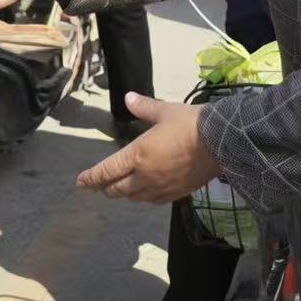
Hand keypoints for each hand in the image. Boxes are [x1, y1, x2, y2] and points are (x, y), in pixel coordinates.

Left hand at [76, 93, 219, 201]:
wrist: (221, 143)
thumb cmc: (190, 124)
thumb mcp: (165, 111)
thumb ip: (143, 107)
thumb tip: (128, 98)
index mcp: (137, 155)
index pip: (106, 171)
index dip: (91, 178)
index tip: (80, 182)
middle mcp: (144, 176)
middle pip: (116, 188)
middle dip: (104, 187)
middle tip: (96, 185)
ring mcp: (160, 188)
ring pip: (132, 197)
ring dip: (121, 193)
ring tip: (117, 189)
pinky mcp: (175, 194)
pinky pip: (151, 201)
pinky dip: (141, 198)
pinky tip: (142, 194)